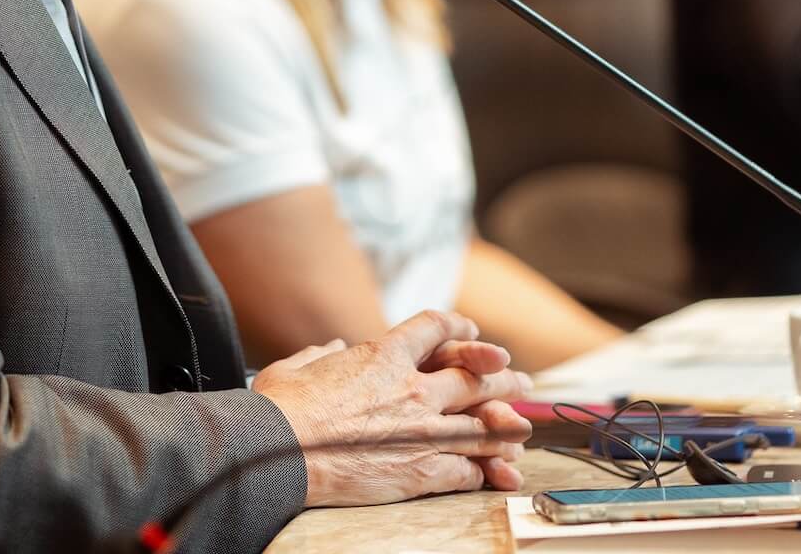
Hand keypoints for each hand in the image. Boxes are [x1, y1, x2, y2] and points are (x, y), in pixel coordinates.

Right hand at [253, 310, 533, 506]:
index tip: (471, 331)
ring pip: (483, 424)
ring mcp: (422, 431)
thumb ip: (320, 355)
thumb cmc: (279, 409)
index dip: (460, 326)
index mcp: (383, 355)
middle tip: (520, 381)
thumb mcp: (295, 367)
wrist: (278, 452)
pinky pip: (468, 470)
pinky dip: (485, 471)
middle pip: (474, 376)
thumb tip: (332, 349)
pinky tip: (494, 473)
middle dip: (503, 377)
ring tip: (522, 428)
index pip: (435, 328)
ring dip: (507, 425)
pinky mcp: (421, 472)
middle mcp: (412, 389)